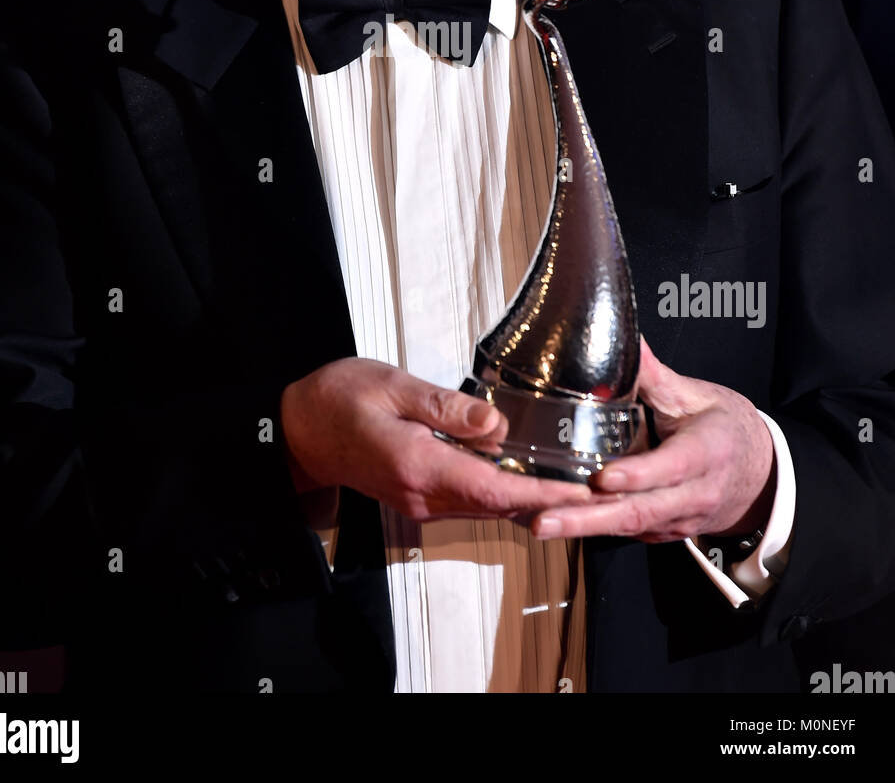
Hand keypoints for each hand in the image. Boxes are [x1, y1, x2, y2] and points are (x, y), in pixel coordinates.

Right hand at [279, 357, 598, 524]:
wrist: (298, 430)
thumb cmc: (338, 400)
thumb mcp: (393, 386)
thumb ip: (445, 408)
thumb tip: (495, 425)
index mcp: (418, 465)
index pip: (493, 491)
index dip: (541, 494)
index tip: (580, 493)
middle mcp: (422, 494)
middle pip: (498, 507)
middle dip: (548, 500)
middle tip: (596, 488)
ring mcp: (420, 501)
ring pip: (486, 507)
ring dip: (529, 499)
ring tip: (573, 483)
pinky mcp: (418, 496)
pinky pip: (470, 500)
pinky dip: (503, 493)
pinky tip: (525, 477)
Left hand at [529, 337, 775, 542]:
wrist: (760, 475)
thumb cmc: (726, 430)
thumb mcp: (696, 396)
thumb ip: (655, 375)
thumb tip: (626, 338)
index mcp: (706, 454)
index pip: (669, 468)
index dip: (636, 475)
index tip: (602, 477)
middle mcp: (693, 495)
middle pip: (639, 511)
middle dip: (589, 519)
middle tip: (545, 519)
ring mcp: (678, 519)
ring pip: (629, 527)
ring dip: (584, 529)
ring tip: (541, 524)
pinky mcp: (663, 530)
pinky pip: (628, 532)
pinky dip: (593, 530)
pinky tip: (558, 522)